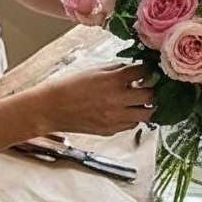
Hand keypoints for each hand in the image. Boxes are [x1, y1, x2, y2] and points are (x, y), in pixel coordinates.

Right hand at [32, 64, 153, 135]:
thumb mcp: (94, 70)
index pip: (144, 73)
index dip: (147, 70)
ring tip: (138, 101)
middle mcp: (118, 100)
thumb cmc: (68, 86)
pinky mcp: (111, 130)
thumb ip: (116, 70)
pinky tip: (124, 111)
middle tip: (146, 87)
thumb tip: (134, 71)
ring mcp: (115, 118)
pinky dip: (132, 118)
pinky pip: (132, 125)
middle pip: (151, 96)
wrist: (50, 108)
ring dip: (145, 106)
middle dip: (151, 90)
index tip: (147, 70)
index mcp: (113, 80)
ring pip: (147, 114)